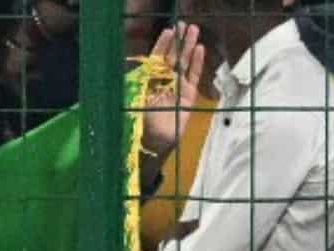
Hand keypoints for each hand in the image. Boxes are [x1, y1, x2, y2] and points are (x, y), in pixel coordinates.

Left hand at [142, 23, 205, 156]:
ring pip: (184, 64)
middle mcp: (164, 81)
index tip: (168, 31)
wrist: (152, 142)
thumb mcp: (133, 98)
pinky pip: (193, 77)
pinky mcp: (188, 98)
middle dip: (179, 41)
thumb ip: (136, 82)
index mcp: (149, 80)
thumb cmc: (139, 121)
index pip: (157, 58)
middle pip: (173, 57)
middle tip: (185, 24)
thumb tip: (138, 61)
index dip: (162, 45)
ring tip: (194, 31)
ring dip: (189, 47)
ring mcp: (177, 88)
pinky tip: (200, 50)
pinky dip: (197, 64)